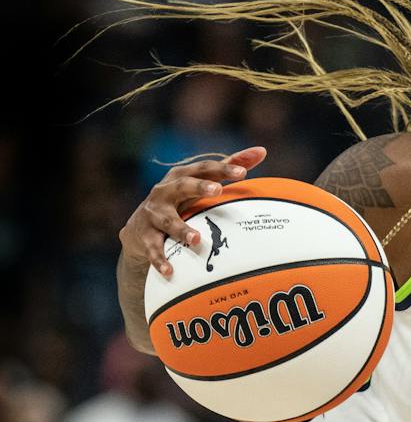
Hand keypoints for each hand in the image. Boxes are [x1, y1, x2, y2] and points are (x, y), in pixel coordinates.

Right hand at [118, 147, 266, 277]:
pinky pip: (153, 249)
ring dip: (181, 229)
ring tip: (197, 239)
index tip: (244, 173)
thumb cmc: (180, 201)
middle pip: (182, 186)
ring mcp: (152, 214)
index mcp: (180, 177)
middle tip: (217, 189)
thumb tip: (262, 151)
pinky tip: (170, 271)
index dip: (223, 169)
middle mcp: (164, 192)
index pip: (203, 168)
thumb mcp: (201, 183)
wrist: (138, 230)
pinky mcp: (144, 236)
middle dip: (199, 186)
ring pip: (167, 221)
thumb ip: (229, 166)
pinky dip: (160, 260)